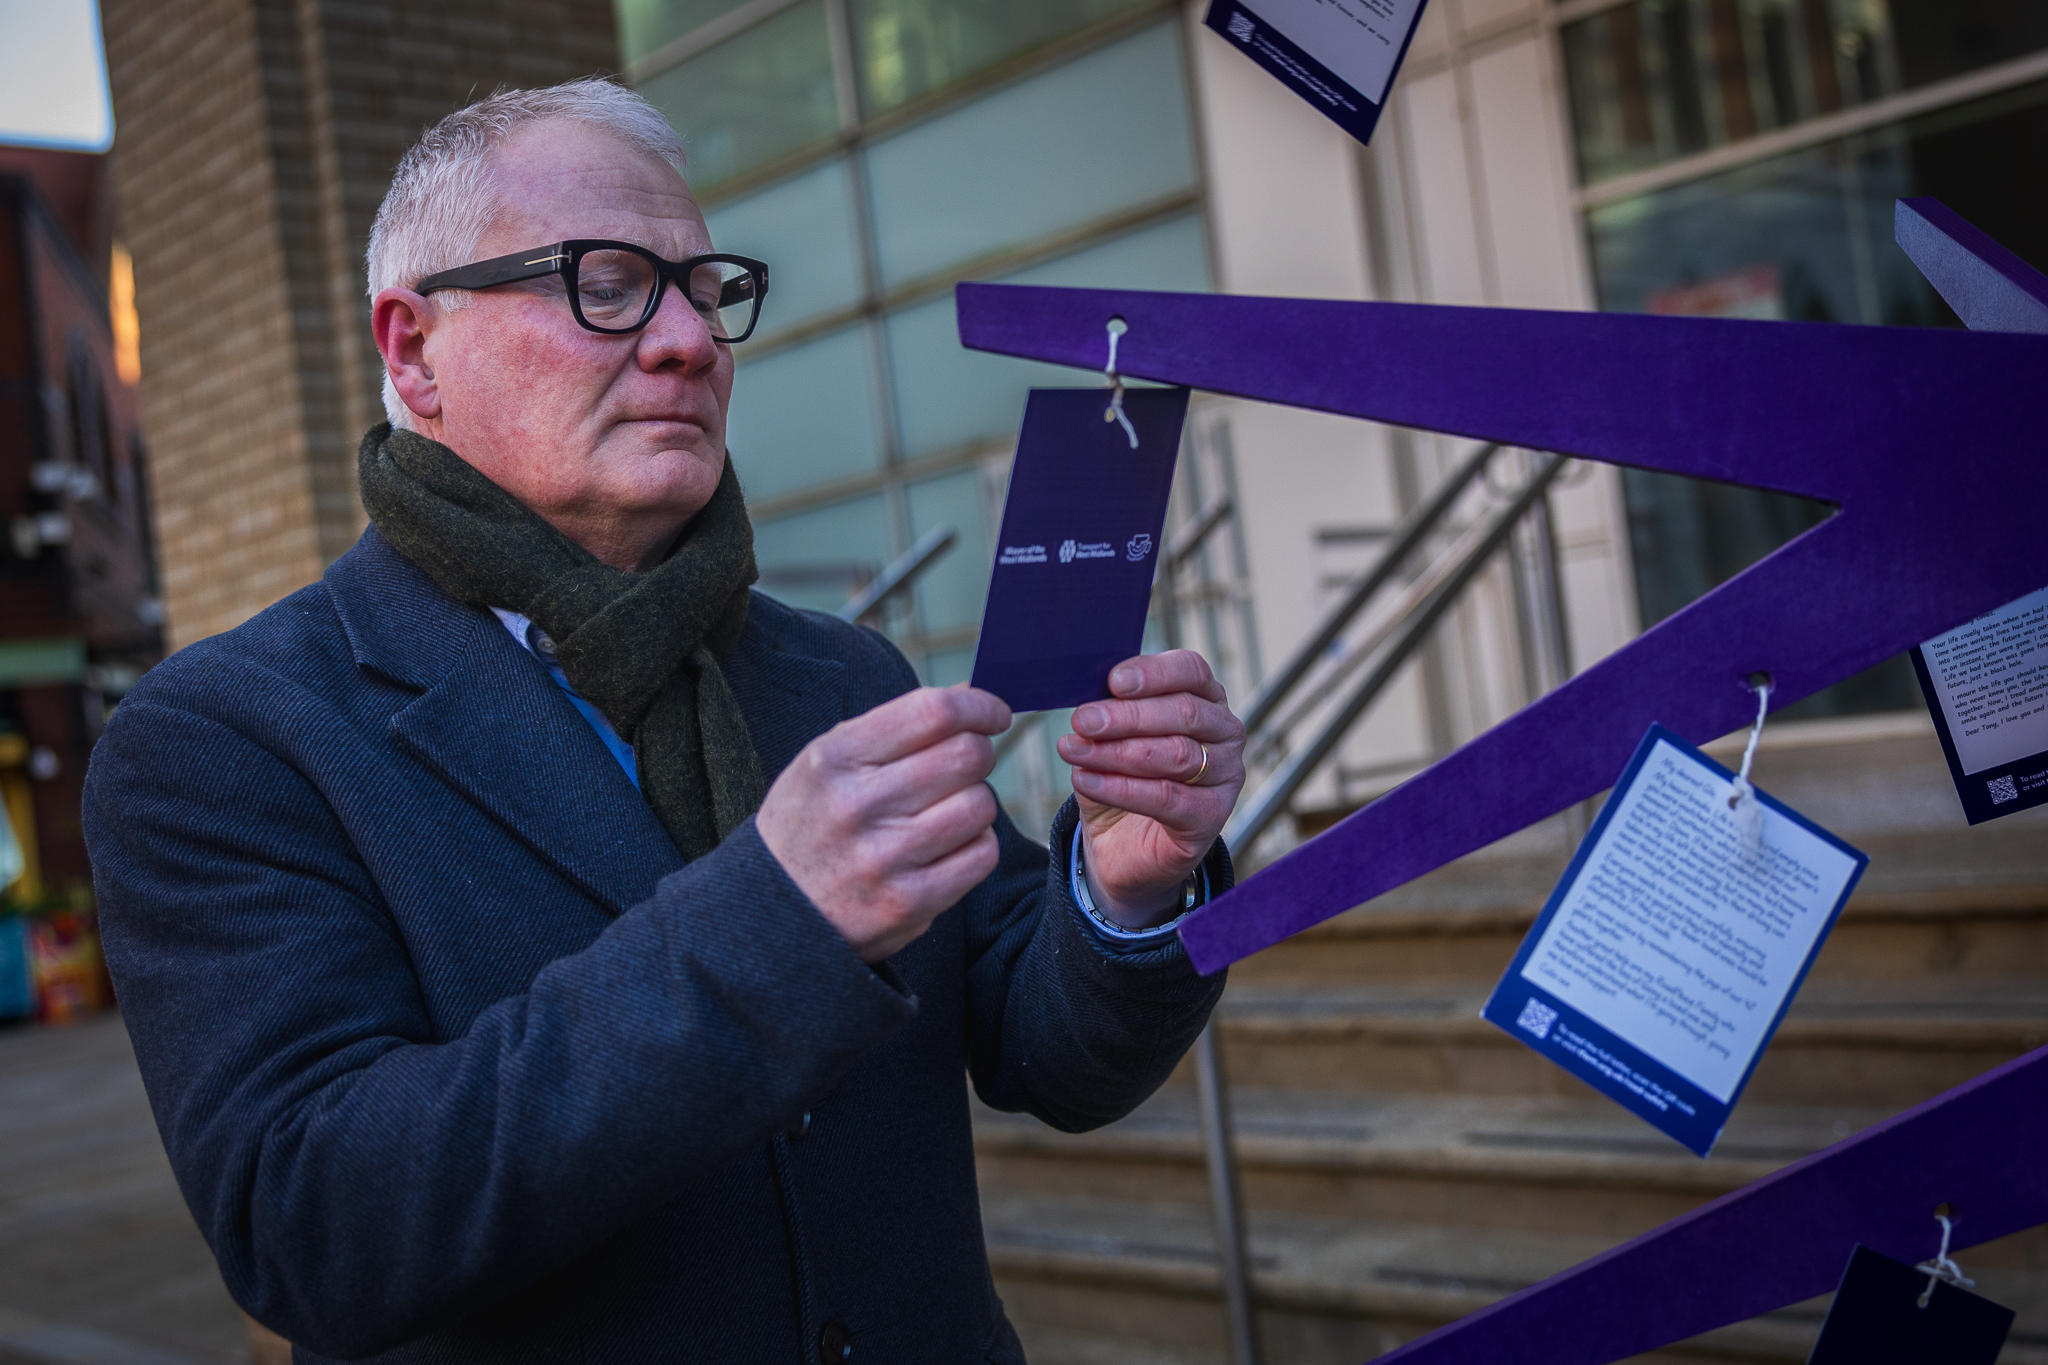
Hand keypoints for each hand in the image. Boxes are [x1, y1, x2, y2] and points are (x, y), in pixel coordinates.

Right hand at [758, 686, 1010, 962]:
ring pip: (980, 805)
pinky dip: (976, 847)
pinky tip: (947, 848)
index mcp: (835, 758)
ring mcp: (884, 858)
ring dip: (976, 803)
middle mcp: (857, 805)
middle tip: (965, 766)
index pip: (933, 712)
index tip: (993, 714)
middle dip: (978, 754)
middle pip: (966, 756)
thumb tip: (972, 695)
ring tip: (945, 812)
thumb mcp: (828, 763)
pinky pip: (981, 856)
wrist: (769, 913)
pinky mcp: (908, 904)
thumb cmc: (811, 823)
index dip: (978, 706)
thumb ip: (896, 727)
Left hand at [1055, 652, 1245, 927]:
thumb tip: (1088, 699)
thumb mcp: (1110, 736)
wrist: (1122, 845)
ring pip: (1176, 755)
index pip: (1191, 671)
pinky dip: (1121, 789)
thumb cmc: (1120, 776)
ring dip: (1118, 752)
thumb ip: (1108, 711)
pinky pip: (1167, 798)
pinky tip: (1085, 781)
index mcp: (1205, 697)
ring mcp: (1226, 775)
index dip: (1153, 673)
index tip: (1113, 681)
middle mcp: (1225, 731)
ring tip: (1074, 751)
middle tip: (1083, 720)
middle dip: (1128, 716)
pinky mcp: (1212, 816)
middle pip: (1184, 713)